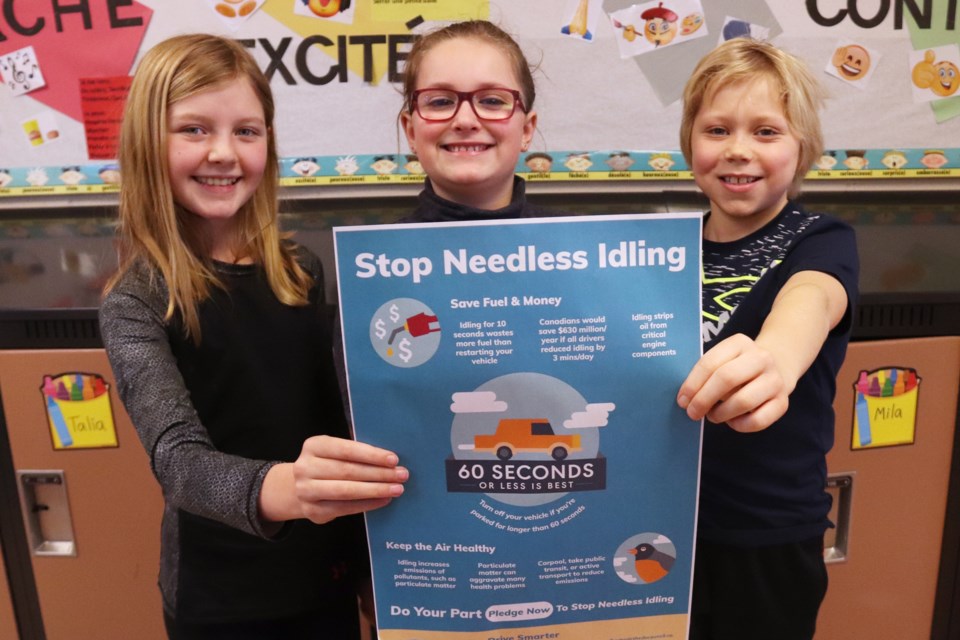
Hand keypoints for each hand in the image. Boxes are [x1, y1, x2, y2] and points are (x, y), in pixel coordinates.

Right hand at [260, 435, 406, 524]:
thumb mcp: (334, 452)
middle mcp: (305, 467)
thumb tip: (390, 459)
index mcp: (314, 446)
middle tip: (402, 475)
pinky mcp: (312, 511)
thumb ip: (356, 453)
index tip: (393, 459)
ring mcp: (306, 490)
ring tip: (396, 489)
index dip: (371, 454)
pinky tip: (383, 500)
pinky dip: (367, 504)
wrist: (299, 488)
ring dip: (375, 490)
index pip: (346, 449)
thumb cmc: (327, 465)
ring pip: (346, 491)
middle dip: (378, 473)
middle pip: (348, 470)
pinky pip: (344, 508)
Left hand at [676, 333, 790, 432]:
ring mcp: (775, 380)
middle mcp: (761, 358)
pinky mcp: (783, 403)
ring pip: (743, 401)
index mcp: (740, 343)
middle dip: (704, 399)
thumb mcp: (722, 359)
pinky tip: (732, 420)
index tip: (682, 399)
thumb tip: (686, 398)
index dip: (693, 384)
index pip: (711, 363)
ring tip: (712, 416)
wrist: (778, 366)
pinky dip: (739, 425)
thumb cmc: (738, 366)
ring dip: (721, 413)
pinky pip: (757, 420)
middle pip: (727, 379)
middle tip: (692, 412)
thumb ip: (705, 373)